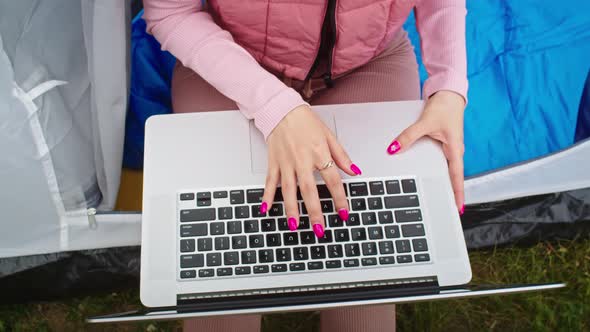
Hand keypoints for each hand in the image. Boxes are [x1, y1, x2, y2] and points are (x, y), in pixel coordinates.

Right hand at [261, 105, 361, 237]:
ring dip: (291, 208)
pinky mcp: (273, 162)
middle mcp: (302, 160)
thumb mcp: (329, 136)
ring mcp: (286, 162)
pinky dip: (267, 196)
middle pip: (309, 190)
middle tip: (319, 229)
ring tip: (294, 225)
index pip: (333, 180)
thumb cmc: (305, 121)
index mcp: (319, 153)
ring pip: (288, 190)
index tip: (343, 213)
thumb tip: (355, 171)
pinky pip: (270, 182)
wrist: (282, 109)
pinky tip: (266, 209)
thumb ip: (342, 156)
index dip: (339, 199)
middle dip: (314, 211)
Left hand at [387, 91, 465, 213]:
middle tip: (449, 209)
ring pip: (448, 169)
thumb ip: (408, 137)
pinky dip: (439, 170)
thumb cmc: (444, 107)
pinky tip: (432, 176)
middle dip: (450, 192)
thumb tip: (394, 149)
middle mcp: (455, 151)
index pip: (456, 176)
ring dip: (445, 181)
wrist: (449, 94)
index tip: (458, 208)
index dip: (457, 193)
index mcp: (455, 148)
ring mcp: (451, 148)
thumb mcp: (425, 122)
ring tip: (441, 197)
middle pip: (453, 176)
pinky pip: (443, 160)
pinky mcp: (445, 144)